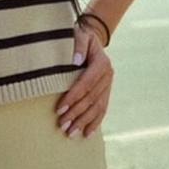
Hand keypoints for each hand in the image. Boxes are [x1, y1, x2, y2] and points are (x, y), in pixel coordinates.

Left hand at [54, 22, 113, 138]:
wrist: (93, 37)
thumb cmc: (81, 36)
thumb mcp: (79, 35)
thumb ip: (78, 45)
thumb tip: (76, 60)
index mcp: (102, 63)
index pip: (85, 83)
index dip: (73, 97)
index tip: (59, 108)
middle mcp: (108, 75)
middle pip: (91, 99)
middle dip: (76, 113)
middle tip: (62, 125)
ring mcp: (109, 84)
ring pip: (97, 107)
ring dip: (84, 121)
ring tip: (70, 133)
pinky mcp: (106, 91)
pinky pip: (103, 109)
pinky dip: (95, 122)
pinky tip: (87, 133)